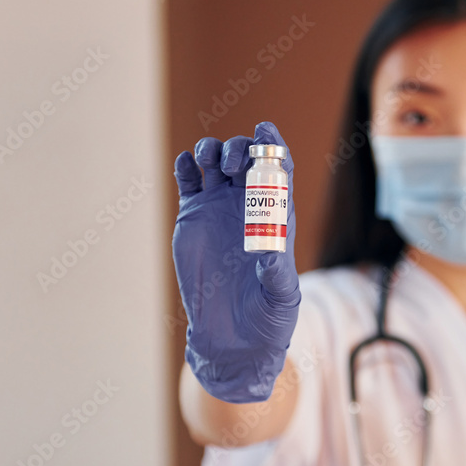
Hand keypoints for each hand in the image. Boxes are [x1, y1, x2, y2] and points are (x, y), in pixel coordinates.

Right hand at [172, 121, 299, 402]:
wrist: (232, 336)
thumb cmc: (268, 318)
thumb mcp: (281, 297)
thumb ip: (277, 273)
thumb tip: (269, 251)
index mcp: (277, 215)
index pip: (279, 168)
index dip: (273, 144)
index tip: (265, 129)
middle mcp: (248, 205)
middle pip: (246, 157)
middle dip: (239, 149)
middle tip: (232, 166)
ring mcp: (219, 208)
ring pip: (214, 161)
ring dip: (211, 150)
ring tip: (208, 163)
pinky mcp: (192, 217)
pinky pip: (187, 180)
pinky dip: (185, 166)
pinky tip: (186, 168)